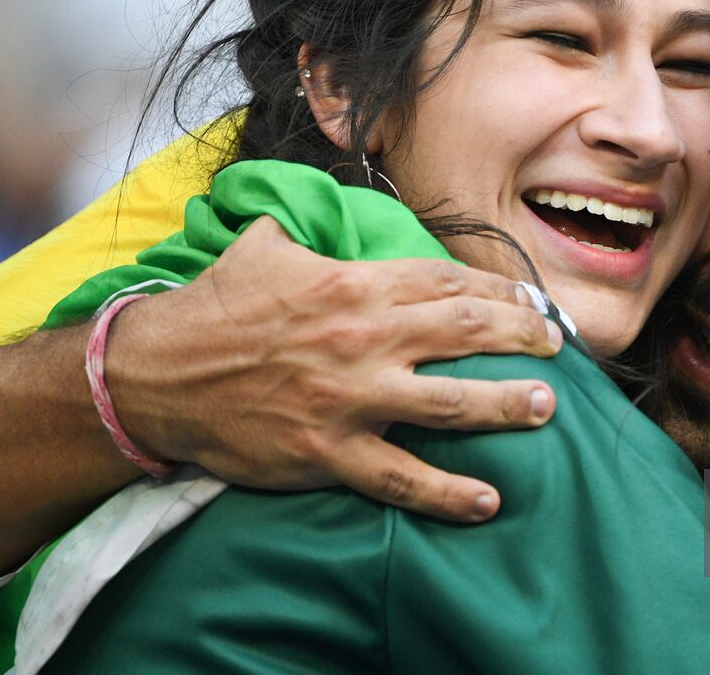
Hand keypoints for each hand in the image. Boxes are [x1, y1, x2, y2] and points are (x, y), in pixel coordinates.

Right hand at [106, 216, 562, 521]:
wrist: (153, 375)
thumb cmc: (214, 307)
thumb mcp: (264, 246)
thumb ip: (310, 228)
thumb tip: (321, 207)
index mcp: (352, 285)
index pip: (447, 283)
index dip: (498, 293)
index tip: (531, 303)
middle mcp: (362, 339)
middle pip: (465, 333)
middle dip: (521, 337)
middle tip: (556, 347)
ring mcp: (347, 400)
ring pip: (449, 404)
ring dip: (506, 406)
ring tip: (547, 408)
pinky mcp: (326, 453)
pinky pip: (400, 478)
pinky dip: (447, 494)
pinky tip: (488, 501)